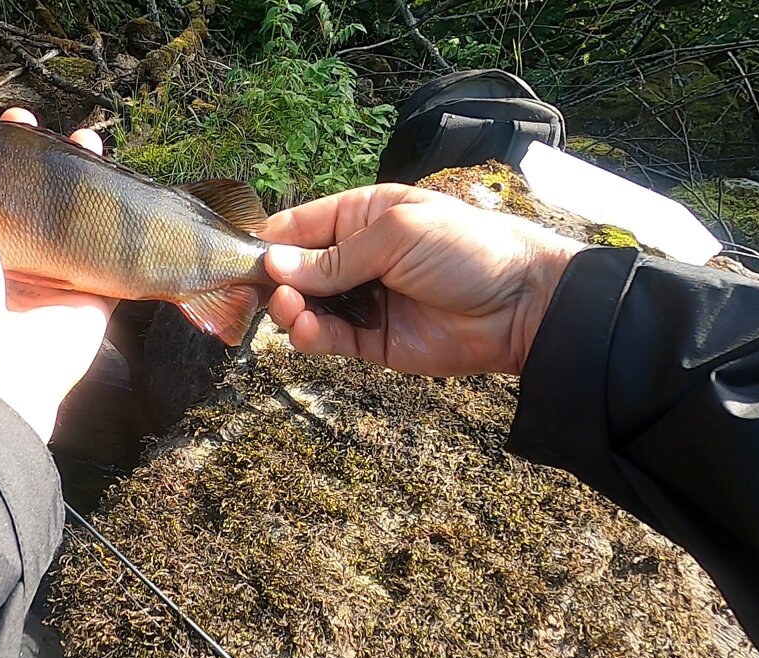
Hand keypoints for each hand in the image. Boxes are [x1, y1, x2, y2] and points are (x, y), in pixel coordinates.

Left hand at [0, 107, 116, 441]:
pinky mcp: (90, 301)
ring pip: (77, 224)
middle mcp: (10, 263)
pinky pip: (113, 261)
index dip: (4, 153)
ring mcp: (52, 282)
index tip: (18, 123)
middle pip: (38, 202)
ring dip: (90, 186)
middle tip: (65, 135)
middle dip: (52, 165)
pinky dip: (124, 231)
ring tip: (96, 148)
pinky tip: (131, 192)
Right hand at [262, 184, 583, 375]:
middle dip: (271, 279)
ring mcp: (362, 299)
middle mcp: (356, 256)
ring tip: (290, 308)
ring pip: (305, 306)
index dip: (267, 242)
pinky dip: (309, 335)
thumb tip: (274, 264)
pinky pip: (327, 338)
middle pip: (294, 269)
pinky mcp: (370, 341)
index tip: (236, 258)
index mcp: (361, 214)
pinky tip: (303, 328)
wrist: (522, 305)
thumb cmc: (468, 249)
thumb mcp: (397, 235)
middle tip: (252, 290)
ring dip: (289, 308)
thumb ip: (334, 255)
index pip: (299, 226)